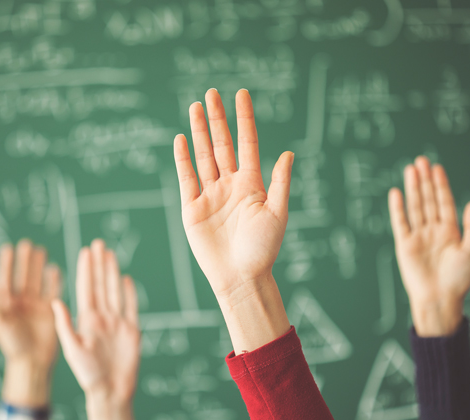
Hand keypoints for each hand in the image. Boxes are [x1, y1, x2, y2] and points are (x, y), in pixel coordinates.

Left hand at [0, 240, 61, 406]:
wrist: (32, 363)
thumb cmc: (12, 346)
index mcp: (6, 304)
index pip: (6, 279)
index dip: (6, 264)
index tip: (8, 248)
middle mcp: (21, 302)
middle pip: (23, 276)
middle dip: (24, 261)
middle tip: (26, 244)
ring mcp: (37, 305)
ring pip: (38, 280)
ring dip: (39, 266)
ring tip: (41, 251)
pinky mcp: (50, 311)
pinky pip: (53, 291)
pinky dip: (54, 280)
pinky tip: (54, 269)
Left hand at [52, 239, 139, 419]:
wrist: (112, 392)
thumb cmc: (89, 375)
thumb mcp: (72, 349)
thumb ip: (64, 325)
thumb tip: (54, 302)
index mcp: (86, 320)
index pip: (86, 288)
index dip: (85, 269)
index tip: (84, 251)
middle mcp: (101, 318)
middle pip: (100, 285)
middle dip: (98, 264)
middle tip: (97, 243)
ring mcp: (117, 323)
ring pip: (114, 291)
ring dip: (112, 272)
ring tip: (109, 254)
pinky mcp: (132, 331)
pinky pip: (130, 307)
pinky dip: (129, 293)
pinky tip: (125, 278)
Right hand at [173, 89, 293, 352]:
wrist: (240, 277)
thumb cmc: (263, 249)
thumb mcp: (278, 214)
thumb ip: (280, 183)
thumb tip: (288, 153)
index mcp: (251, 184)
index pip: (246, 143)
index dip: (244, 119)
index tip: (241, 94)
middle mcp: (229, 185)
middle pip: (222, 144)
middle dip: (217, 119)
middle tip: (211, 93)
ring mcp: (209, 195)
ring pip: (203, 156)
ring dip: (199, 131)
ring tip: (195, 107)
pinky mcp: (192, 208)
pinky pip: (186, 177)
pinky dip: (183, 158)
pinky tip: (181, 139)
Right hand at [388, 156, 469, 336]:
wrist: (440, 298)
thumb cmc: (458, 279)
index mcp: (450, 231)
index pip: (444, 202)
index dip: (441, 185)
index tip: (437, 168)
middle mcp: (432, 230)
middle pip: (427, 200)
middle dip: (425, 180)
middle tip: (421, 161)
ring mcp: (418, 236)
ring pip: (415, 206)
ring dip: (412, 188)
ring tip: (410, 170)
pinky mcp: (404, 244)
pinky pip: (400, 222)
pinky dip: (398, 208)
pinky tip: (397, 193)